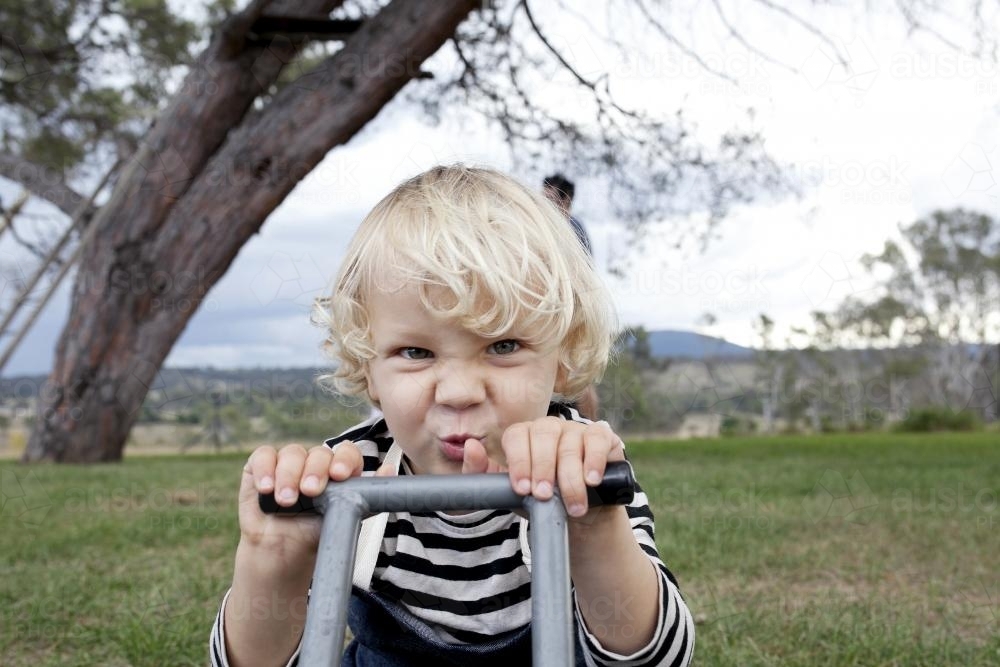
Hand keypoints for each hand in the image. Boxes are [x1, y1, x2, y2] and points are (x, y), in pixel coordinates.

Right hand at [238, 442, 392, 554]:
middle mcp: (315, 462)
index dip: (344, 460)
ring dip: (289, 475)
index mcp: (339, 470)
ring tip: (286, 501)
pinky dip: (265, 470)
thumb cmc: (318, 535)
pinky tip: (266, 489)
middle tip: (311, 492)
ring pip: (292, 453)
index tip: (340, 475)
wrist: (284, 555)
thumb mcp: (347, 518)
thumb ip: (368, 496)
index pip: (346, 453)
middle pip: (319, 453)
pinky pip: (264, 457)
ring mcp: (289, 463)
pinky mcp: (262, 467)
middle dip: (315, 471)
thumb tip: (391, 469)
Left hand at [462, 417, 625, 517]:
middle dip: (542, 468)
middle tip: (544, 496)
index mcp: (524, 435)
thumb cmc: (540, 500)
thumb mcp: (508, 492)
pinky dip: (594, 460)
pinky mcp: (602, 437)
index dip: (519, 461)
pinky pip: (597, 440)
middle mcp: (549, 427)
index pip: (517, 436)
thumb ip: (483, 474)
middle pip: (543, 436)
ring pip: (570, 444)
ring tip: (572, 505)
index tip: (522, 488)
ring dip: (570, 478)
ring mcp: (576, 429)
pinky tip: (591, 480)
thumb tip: (471, 446)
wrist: (578, 515)